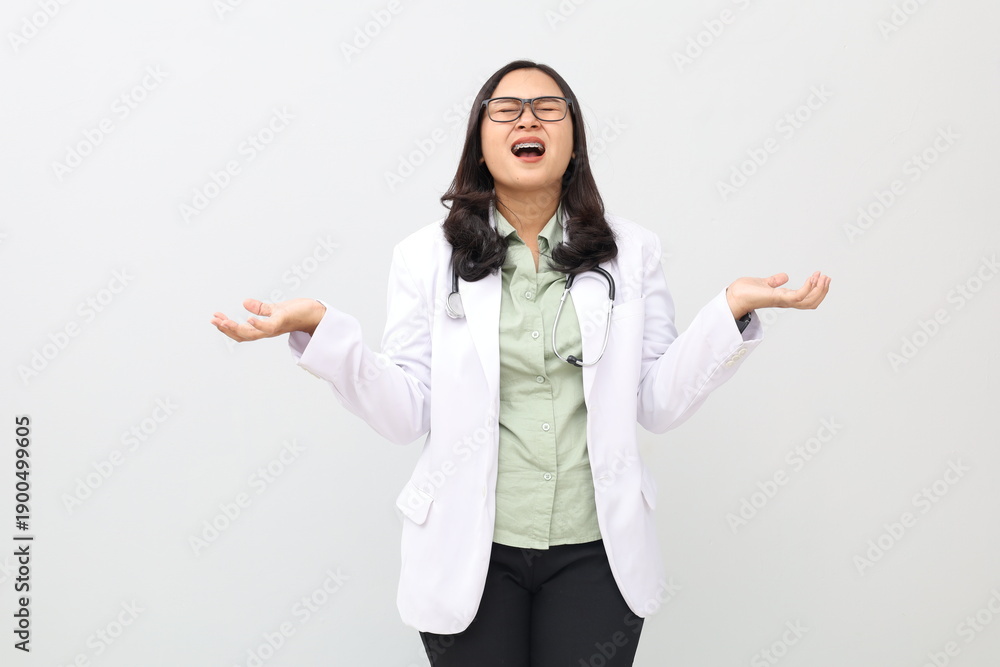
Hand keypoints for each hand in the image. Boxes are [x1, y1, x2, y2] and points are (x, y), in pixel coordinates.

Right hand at [211, 298, 326, 342]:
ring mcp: (275, 328)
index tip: (215, 318)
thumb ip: (261, 308)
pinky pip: (268, 327)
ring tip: (223, 321)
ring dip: (236, 328)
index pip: (242, 331)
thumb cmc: (298, 313)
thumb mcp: (276, 309)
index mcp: (264, 328)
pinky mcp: (283, 321)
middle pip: (243, 335)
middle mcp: (268, 331)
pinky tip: (248, 318)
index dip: (228, 328)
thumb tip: (244, 303)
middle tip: (214, 321)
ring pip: (251, 334)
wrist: (317, 314)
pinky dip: (258, 324)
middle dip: (227, 329)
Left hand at [726, 271, 830, 318]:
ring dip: (819, 289)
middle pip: (811, 302)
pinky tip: (812, 279)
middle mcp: (785, 302)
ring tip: (823, 277)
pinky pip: (798, 296)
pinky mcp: (777, 298)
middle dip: (822, 291)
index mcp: (784, 298)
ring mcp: (782, 301)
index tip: (821, 277)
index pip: (806, 299)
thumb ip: (775, 281)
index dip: (817, 290)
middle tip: (826, 277)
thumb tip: (784, 276)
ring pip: (809, 301)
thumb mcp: (764, 283)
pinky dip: (808, 288)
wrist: (733, 296)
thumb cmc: (745, 292)